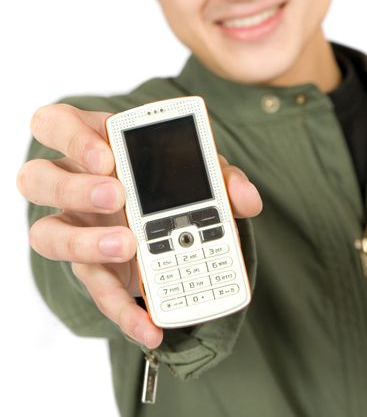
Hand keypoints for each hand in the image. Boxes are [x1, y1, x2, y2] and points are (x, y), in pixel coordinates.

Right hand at [17, 103, 262, 348]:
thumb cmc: (173, 178)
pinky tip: (148, 324)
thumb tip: (245, 198)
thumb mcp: (199, 169)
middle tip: (117, 195)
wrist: (169, 219)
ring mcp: (74, 226)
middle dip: (75, 187)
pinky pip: (92, 288)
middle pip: (38, 178)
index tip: (107, 156)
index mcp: (93, 142)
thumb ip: (221, 176)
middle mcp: (72, 182)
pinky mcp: (89, 268)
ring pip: (48, 235)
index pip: (56, 124)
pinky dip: (120, 309)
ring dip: (86, 244)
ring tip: (131, 247)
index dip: (73, 138)